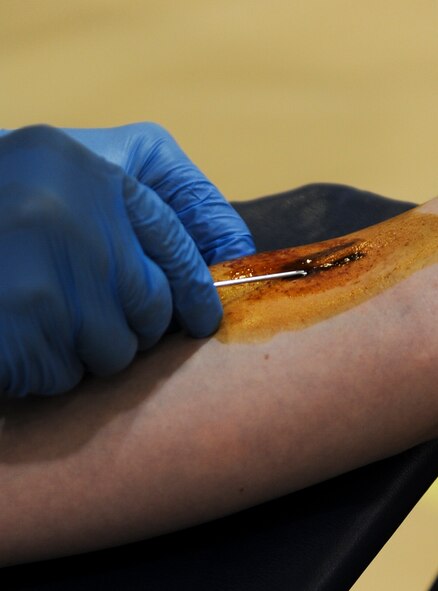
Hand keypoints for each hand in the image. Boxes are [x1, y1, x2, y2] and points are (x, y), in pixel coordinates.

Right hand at [0, 125, 221, 396]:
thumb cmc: (4, 204)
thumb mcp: (68, 169)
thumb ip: (150, 191)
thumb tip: (233, 248)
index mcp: (89, 170)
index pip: (173, 239)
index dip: (196, 283)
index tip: (207, 316)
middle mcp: (74, 215)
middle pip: (152, 304)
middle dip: (136, 323)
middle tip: (89, 308)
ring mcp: (46, 272)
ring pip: (116, 350)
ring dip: (88, 347)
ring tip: (42, 314)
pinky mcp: (21, 324)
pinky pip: (67, 374)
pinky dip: (48, 367)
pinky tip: (17, 333)